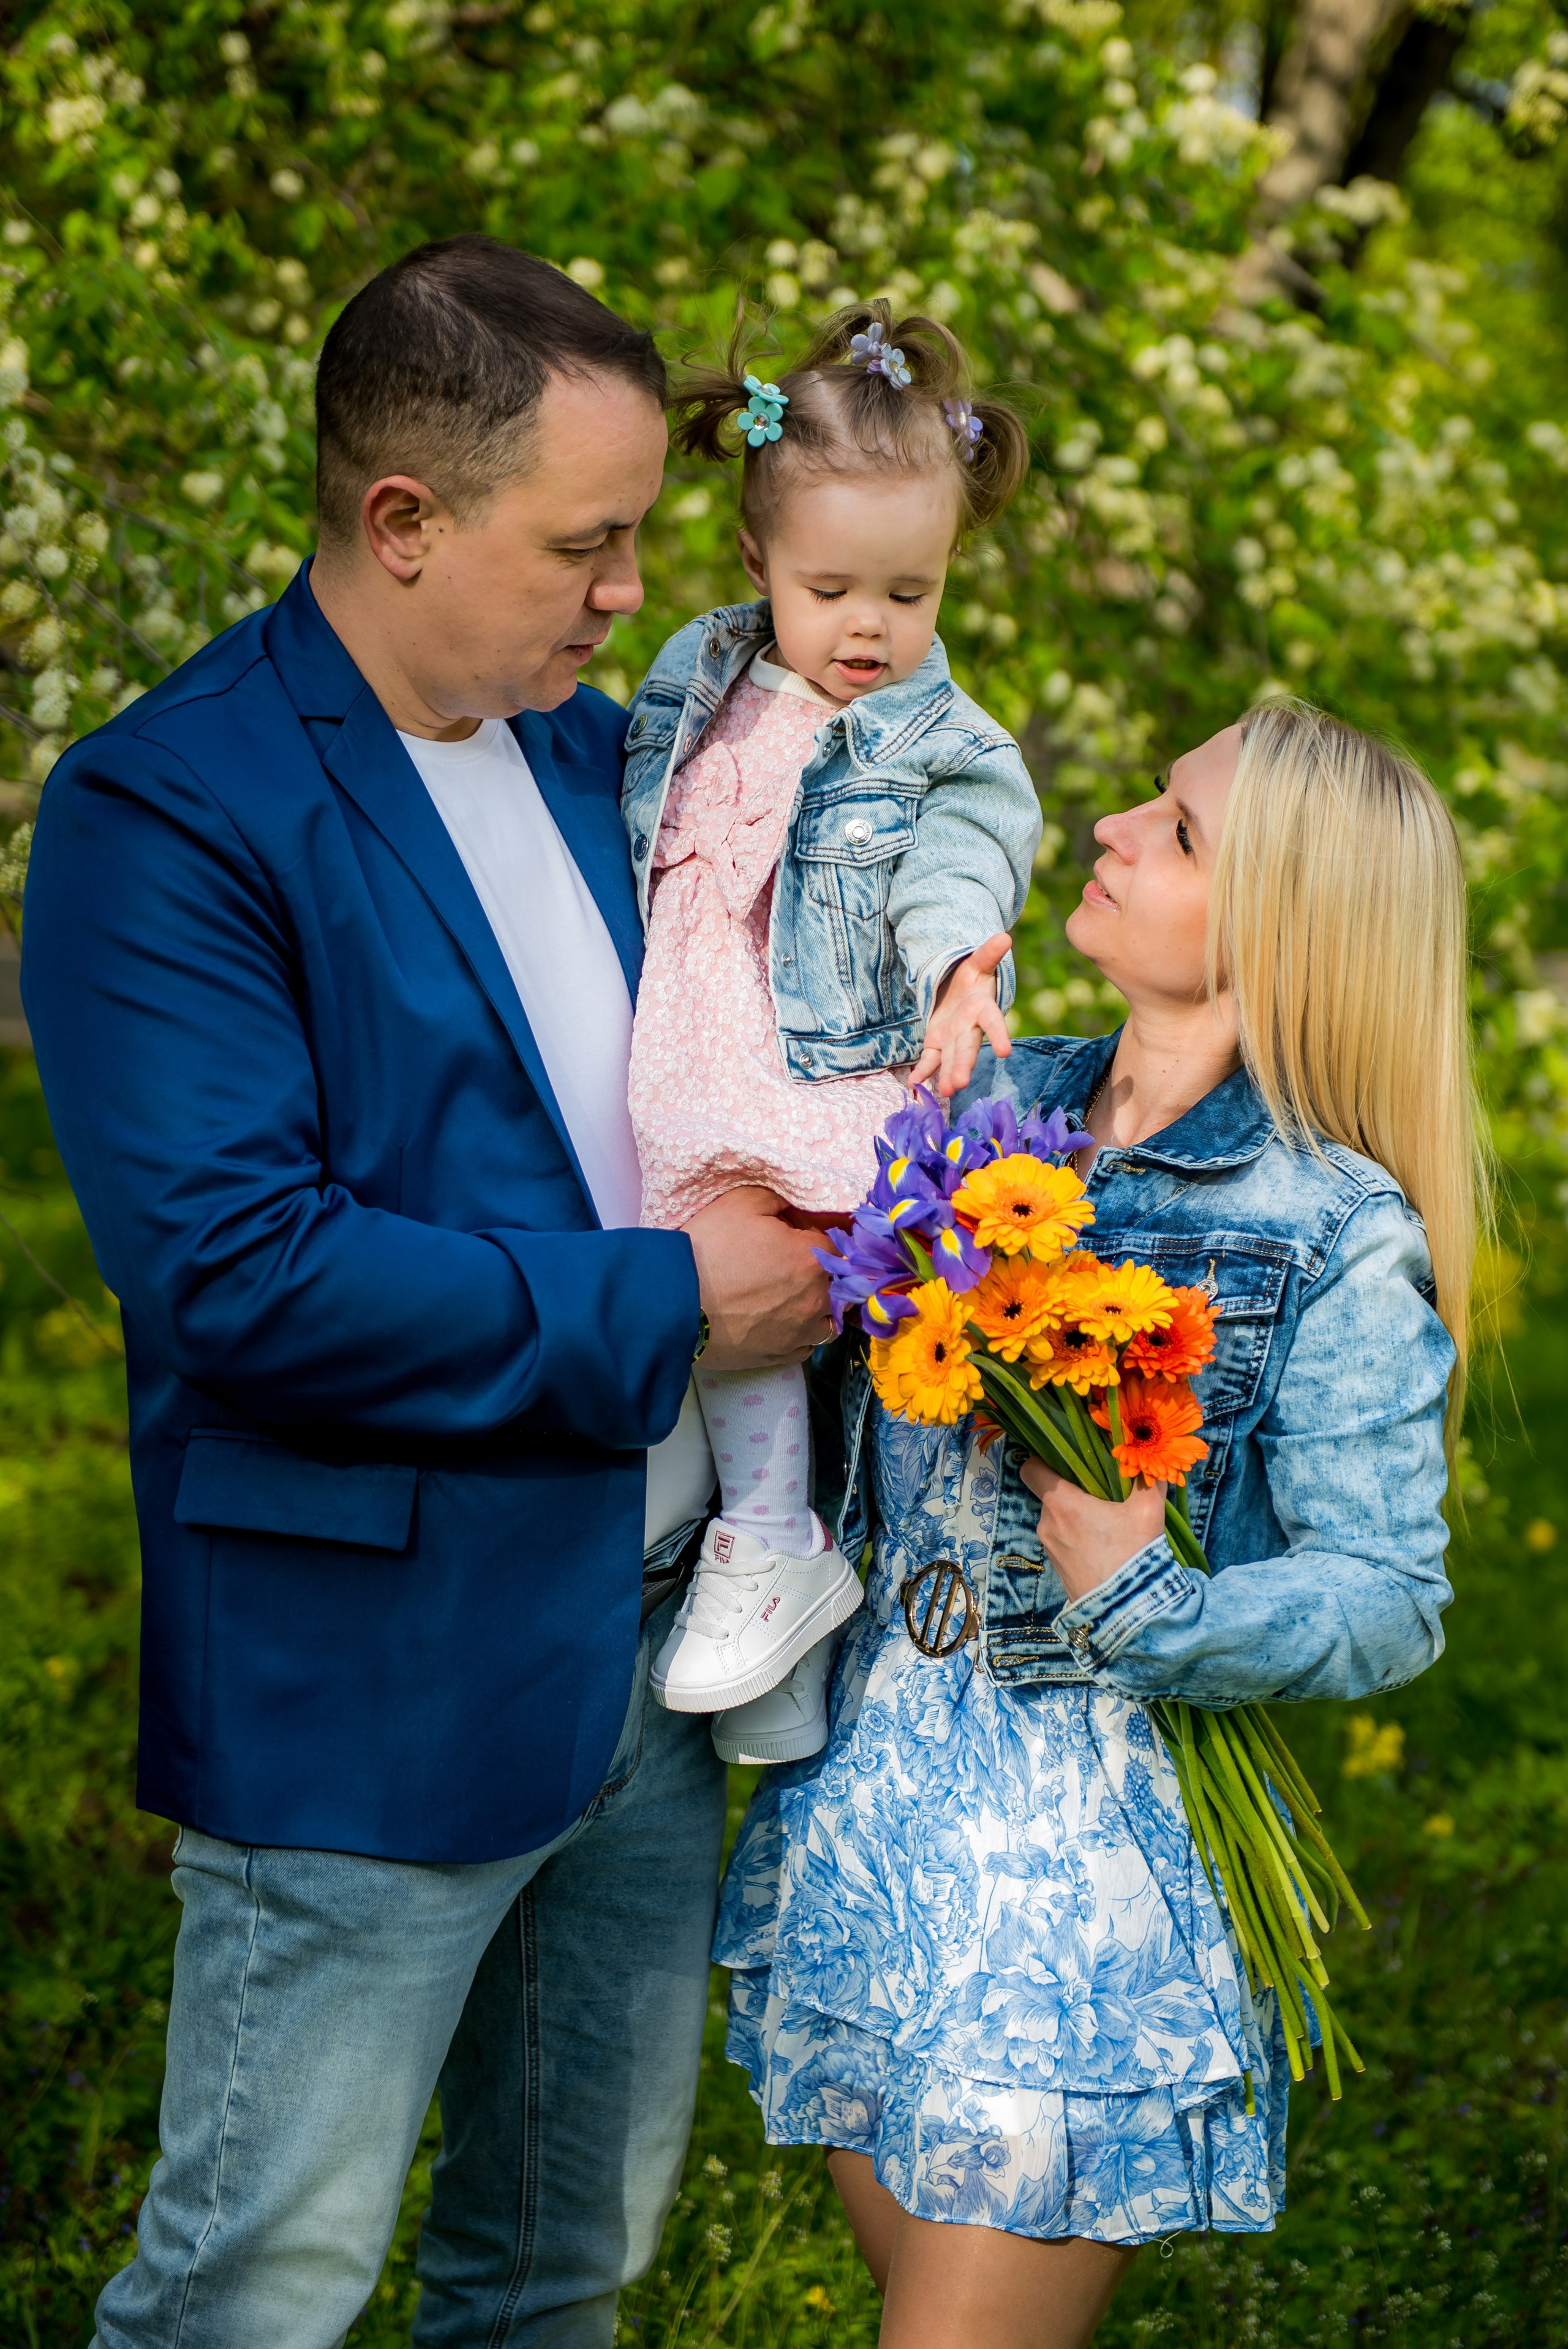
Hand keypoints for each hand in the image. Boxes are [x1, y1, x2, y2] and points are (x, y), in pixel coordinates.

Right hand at [684, 1186, 834, 1371]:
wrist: (673, 1304)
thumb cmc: (707, 1250)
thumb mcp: (742, 1202)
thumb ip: (779, 1199)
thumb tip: (795, 1208)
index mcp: (811, 1258)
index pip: (832, 1243)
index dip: (811, 1236)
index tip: (792, 1236)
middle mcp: (815, 1298)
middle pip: (835, 1282)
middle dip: (818, 1271)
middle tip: (787, 1266)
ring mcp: (800, 1332)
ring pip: (827, 1319)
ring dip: (816, 1307)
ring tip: (791, 1299)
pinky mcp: (781, 1356)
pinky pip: (806, 1346)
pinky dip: (799, 1334)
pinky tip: (780, 1323)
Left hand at [909, 933, 1012, 1098]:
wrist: (958, 989)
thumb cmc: (972, 977)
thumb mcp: (978, 963)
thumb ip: (988, 953)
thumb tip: (1004, 937)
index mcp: (982, 1007)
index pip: (993, 1022)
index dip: (999, 1035)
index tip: (1005, 1052)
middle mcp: (969, 1028)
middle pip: (967, 1048)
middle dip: (963, 1065)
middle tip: (959, 1083)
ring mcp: (953, 1038)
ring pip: (951, 1058)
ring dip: (947, 1074)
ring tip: (945, 1091)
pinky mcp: (937, 1043)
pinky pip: (931, 1059)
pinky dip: (923, 1071)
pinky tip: (914, 1084)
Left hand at [1019, 1456, 1166, 1602]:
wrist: (1127, 1611)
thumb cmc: (1132, 1556)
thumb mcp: (1148, 1512)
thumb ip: (1149, 1480)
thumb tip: (1154, 1461)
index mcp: (1061, 1504)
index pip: (1031, 1469)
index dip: (1042, 1459)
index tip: (1064, 1459)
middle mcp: (1047, 1524)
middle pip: (1051, 1494)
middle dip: (1072, 1490)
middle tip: (1101, 1492)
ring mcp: (1050, 1548)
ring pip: (1057, 1519)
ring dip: (1076, 1516)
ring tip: (1107, 1521)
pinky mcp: (1056, 1568)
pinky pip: (1062, 1541)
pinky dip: (1077, 1537)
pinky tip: (1103, 1544)